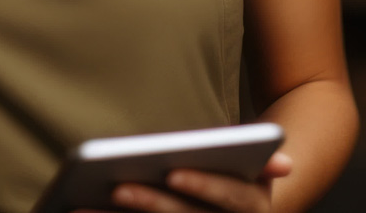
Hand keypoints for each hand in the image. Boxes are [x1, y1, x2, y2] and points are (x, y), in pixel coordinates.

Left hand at [82, 151, 292, 212]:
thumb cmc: (236, 172)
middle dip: (152, 204)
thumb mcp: (252, 164)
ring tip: (82, 208)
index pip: (232, 195)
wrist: (235, 204)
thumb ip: (253, 157)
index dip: (204, 185)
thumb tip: (283, 164)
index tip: (172, 173)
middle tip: (118, 189)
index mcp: (255, 203)